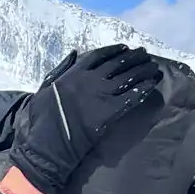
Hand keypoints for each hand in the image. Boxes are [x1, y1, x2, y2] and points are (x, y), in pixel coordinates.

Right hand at [10, 45, 162, 193]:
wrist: (48, 145)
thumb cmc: (41, 120)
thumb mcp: (44, 89)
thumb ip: (60, 70)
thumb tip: (74, 54)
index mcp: (74, 73)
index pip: (100, 55)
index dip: (115, 50)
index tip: (126, 48)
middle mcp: (91, 80)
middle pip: (118, 64)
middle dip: (134, 58)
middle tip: (145, 55)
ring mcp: (102, 96)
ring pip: (128, 78)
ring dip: (143, 70)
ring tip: (153, 66)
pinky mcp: (110, 113)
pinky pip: (131, 98)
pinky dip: (143, 90)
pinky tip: (152, 85)